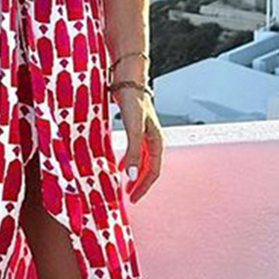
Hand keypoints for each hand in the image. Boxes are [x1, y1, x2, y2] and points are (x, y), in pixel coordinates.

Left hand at [109, 83, 163, 201]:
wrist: (128, 80)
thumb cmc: (134, 101)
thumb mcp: (133, 129)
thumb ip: (133, 153)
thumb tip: (132, 176)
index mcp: (157, 142)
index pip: (153, 171)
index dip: (144, 186)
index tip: (133, 198)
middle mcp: (153, 140)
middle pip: (150, 168)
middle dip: (141, 184)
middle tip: (130, 197)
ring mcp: (145, 135)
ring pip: (143, 161)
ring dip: (136, 174)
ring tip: (126, 186)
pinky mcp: (136, 129)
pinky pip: (136, 151)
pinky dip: (130, 161)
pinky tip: (121, 165)